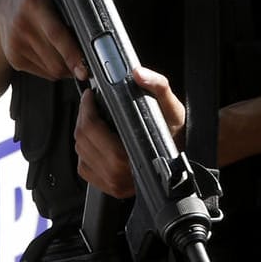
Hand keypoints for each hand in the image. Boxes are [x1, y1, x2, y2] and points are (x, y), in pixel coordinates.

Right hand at [0, 0, 87, 81]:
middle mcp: (22, 24)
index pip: (56, 35)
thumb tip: (92, 39)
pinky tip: (51, 52)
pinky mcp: (14, 58)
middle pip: (55, 60)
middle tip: (84, 60)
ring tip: (66, 52)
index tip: (84, 69)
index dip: (72, 54)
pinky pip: (43, 73)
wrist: (4, 4)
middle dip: (74, 65)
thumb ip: (70, 12)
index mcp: (34, 4)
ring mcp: (15, 44)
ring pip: (51, 70)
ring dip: (65, 67)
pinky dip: (52, 68)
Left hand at [74, 66, 184, 198]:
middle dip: (83, 117)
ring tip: (93, 118)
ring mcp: (112, 183)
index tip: (90, 96)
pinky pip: (83, 167)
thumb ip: (158, 86)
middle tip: (89, 103)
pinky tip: (97, 140)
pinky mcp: (108, 187)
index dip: (87, 109)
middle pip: (83, 140)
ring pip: (80, 152)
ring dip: (83, 132)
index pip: (92, 130)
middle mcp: (120, 174)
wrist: (180, 162)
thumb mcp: (172, 108)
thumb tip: (139, 74)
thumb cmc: (175, 137)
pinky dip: (85, 150)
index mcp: (133, 156)